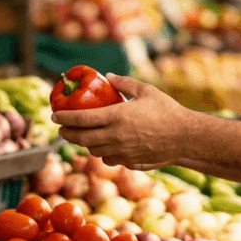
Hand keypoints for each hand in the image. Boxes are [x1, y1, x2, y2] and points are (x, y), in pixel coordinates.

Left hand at [52, 74, 190, 168]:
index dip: (64, 118)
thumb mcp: (146, 90)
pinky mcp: (129, 162)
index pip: (80, 119)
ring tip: (82, 135)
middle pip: (81, 139)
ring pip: (93, 151)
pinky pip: (108, 159)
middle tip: (61, 129)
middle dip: (67, 134)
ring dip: (84, 144)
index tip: (54, 115)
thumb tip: (109, 77)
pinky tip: (104, 146)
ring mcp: (122, 152)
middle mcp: (115, 137)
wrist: (186, 137)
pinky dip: (102, 153)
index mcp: (116, 116)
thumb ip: (125, 83)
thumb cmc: (167, 111)